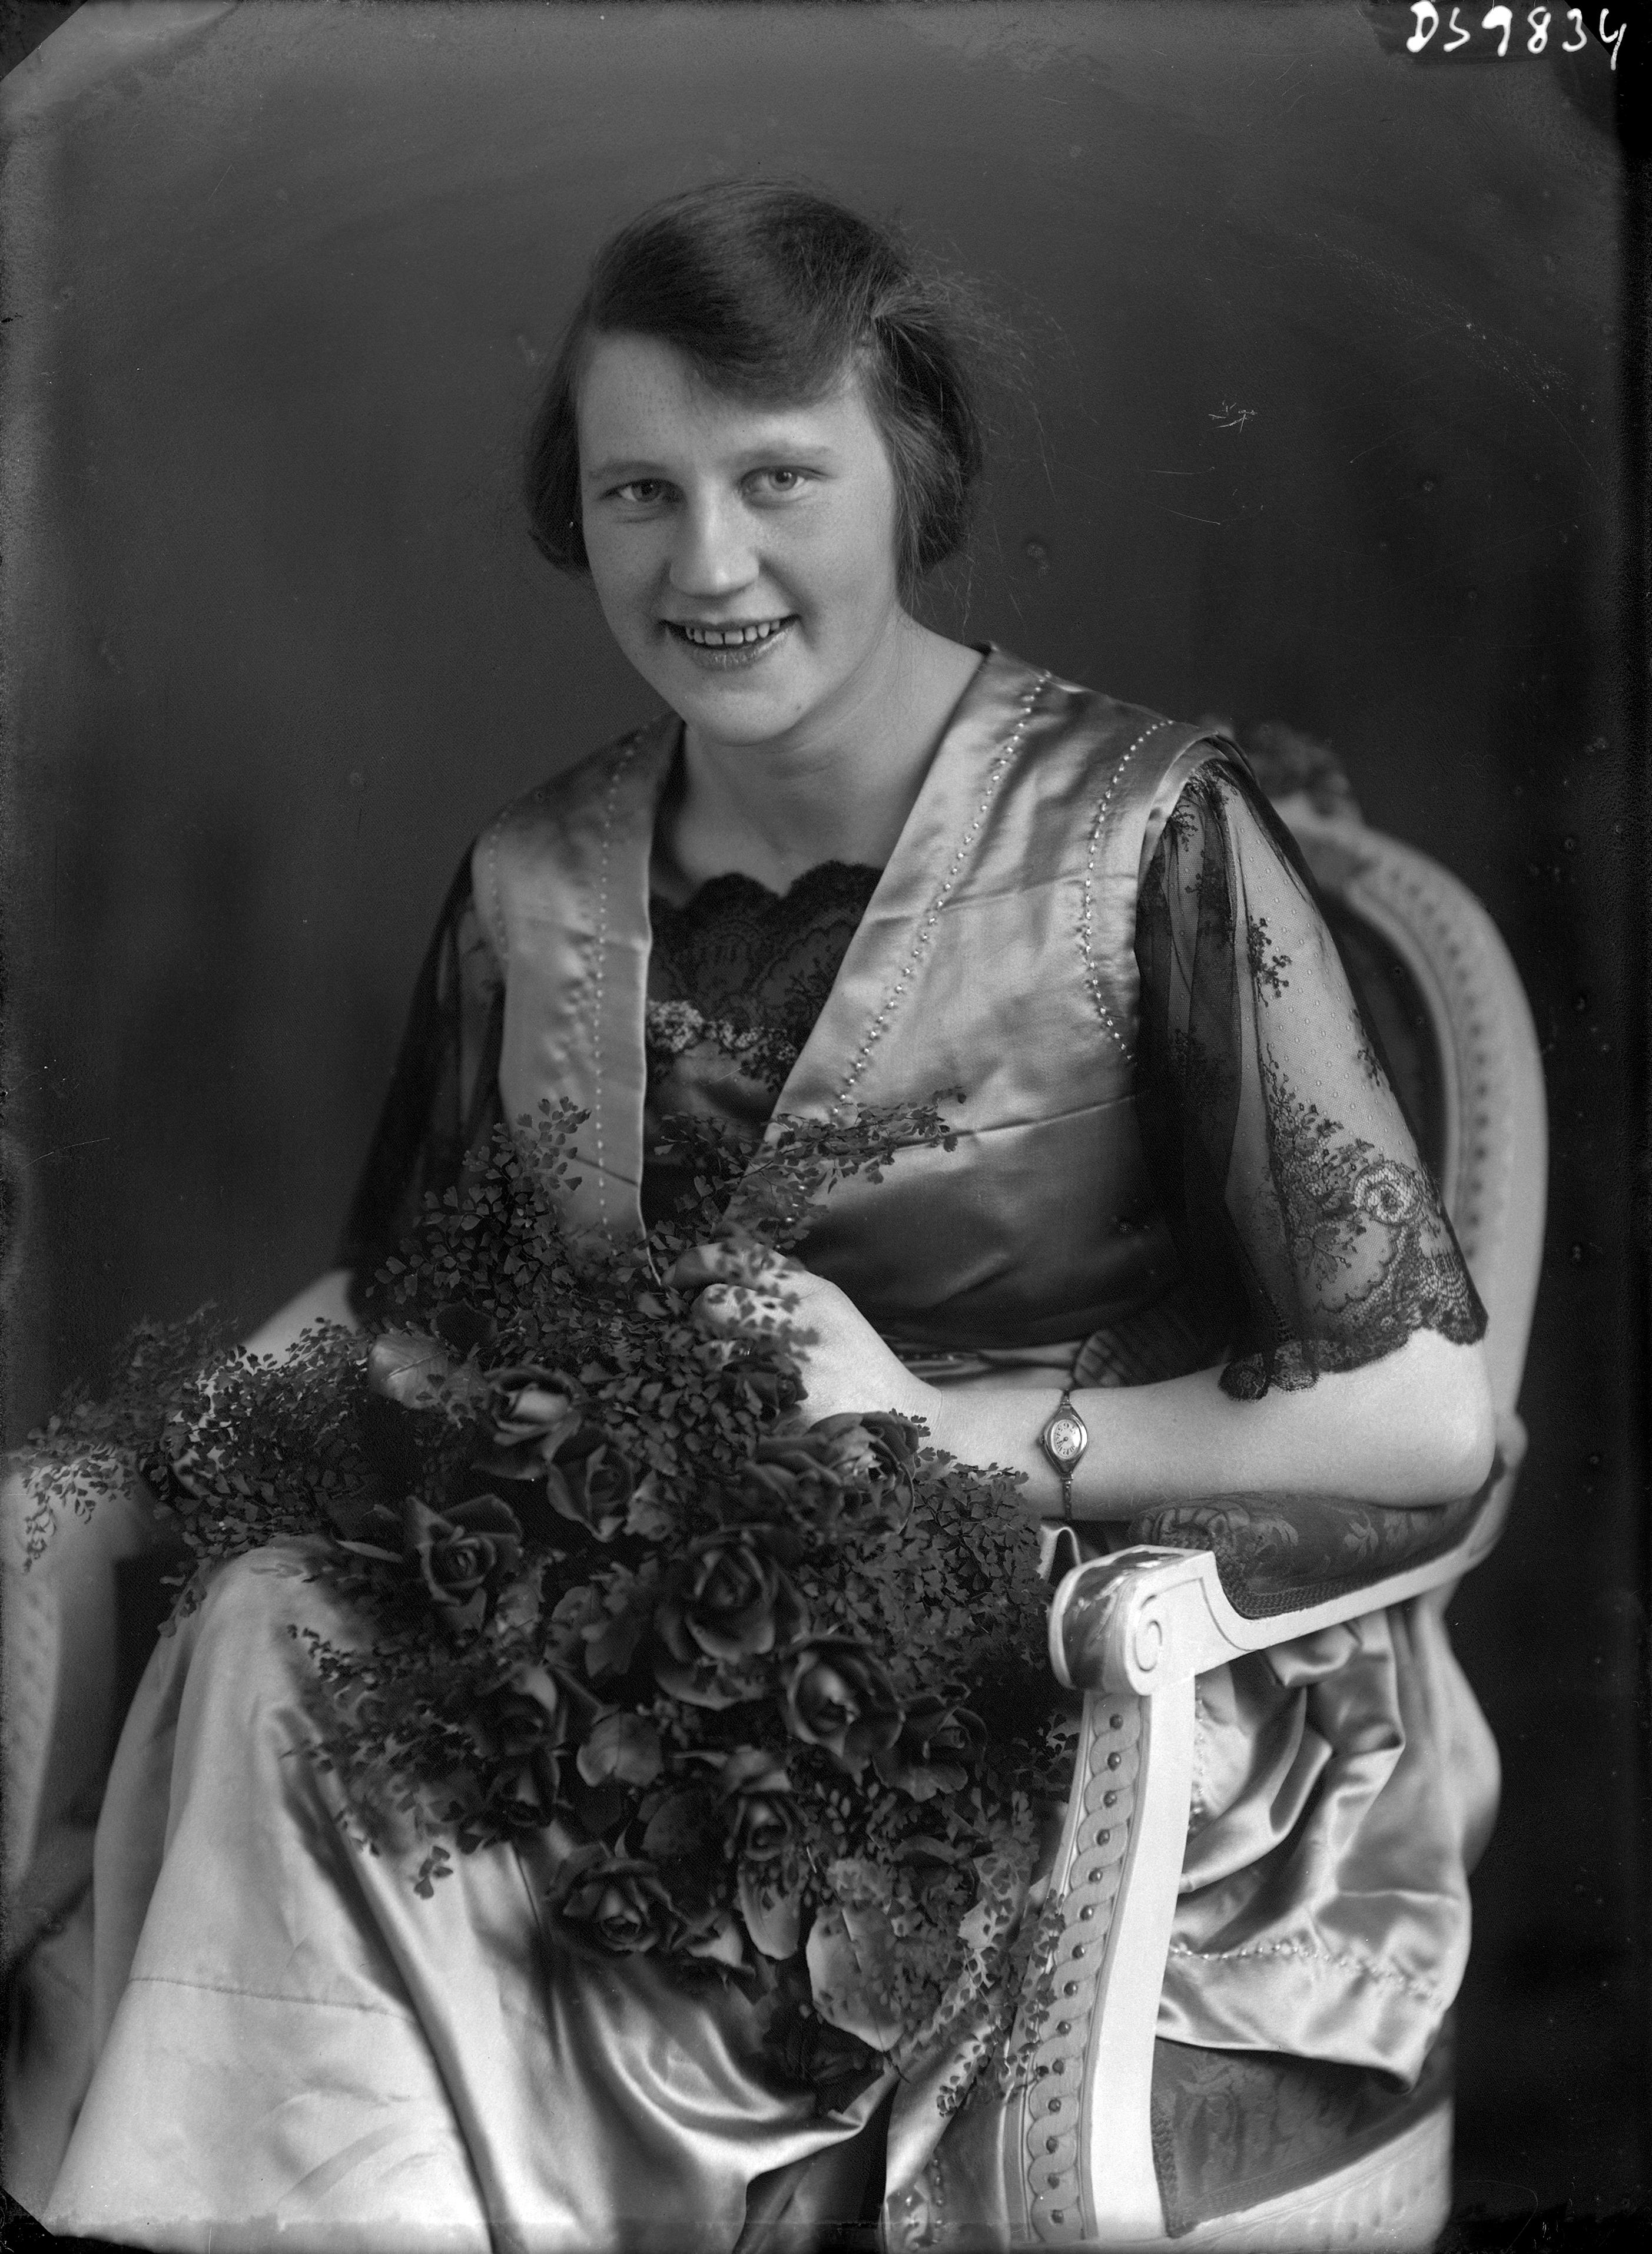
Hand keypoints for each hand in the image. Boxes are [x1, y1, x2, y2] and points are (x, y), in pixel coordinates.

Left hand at [665, 1240, 930, 1426]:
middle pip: (712, 1306)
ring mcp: (788, 1371)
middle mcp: (797, 1325)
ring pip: (711, 1356)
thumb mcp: (826, 1303)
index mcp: (807, 1292)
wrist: (896, 1414)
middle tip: (706, 1332)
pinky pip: (728, 1399)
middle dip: (698, 1318)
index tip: (678, 1277)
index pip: (736, 1258)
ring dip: (709, 1363)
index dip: (695, 1263)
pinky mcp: (782, 1413)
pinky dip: (726, 1400)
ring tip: (726, 1369)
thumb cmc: (854, 1357)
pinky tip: (740, 1403)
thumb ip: (779, 1277)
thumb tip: (724, 1239)